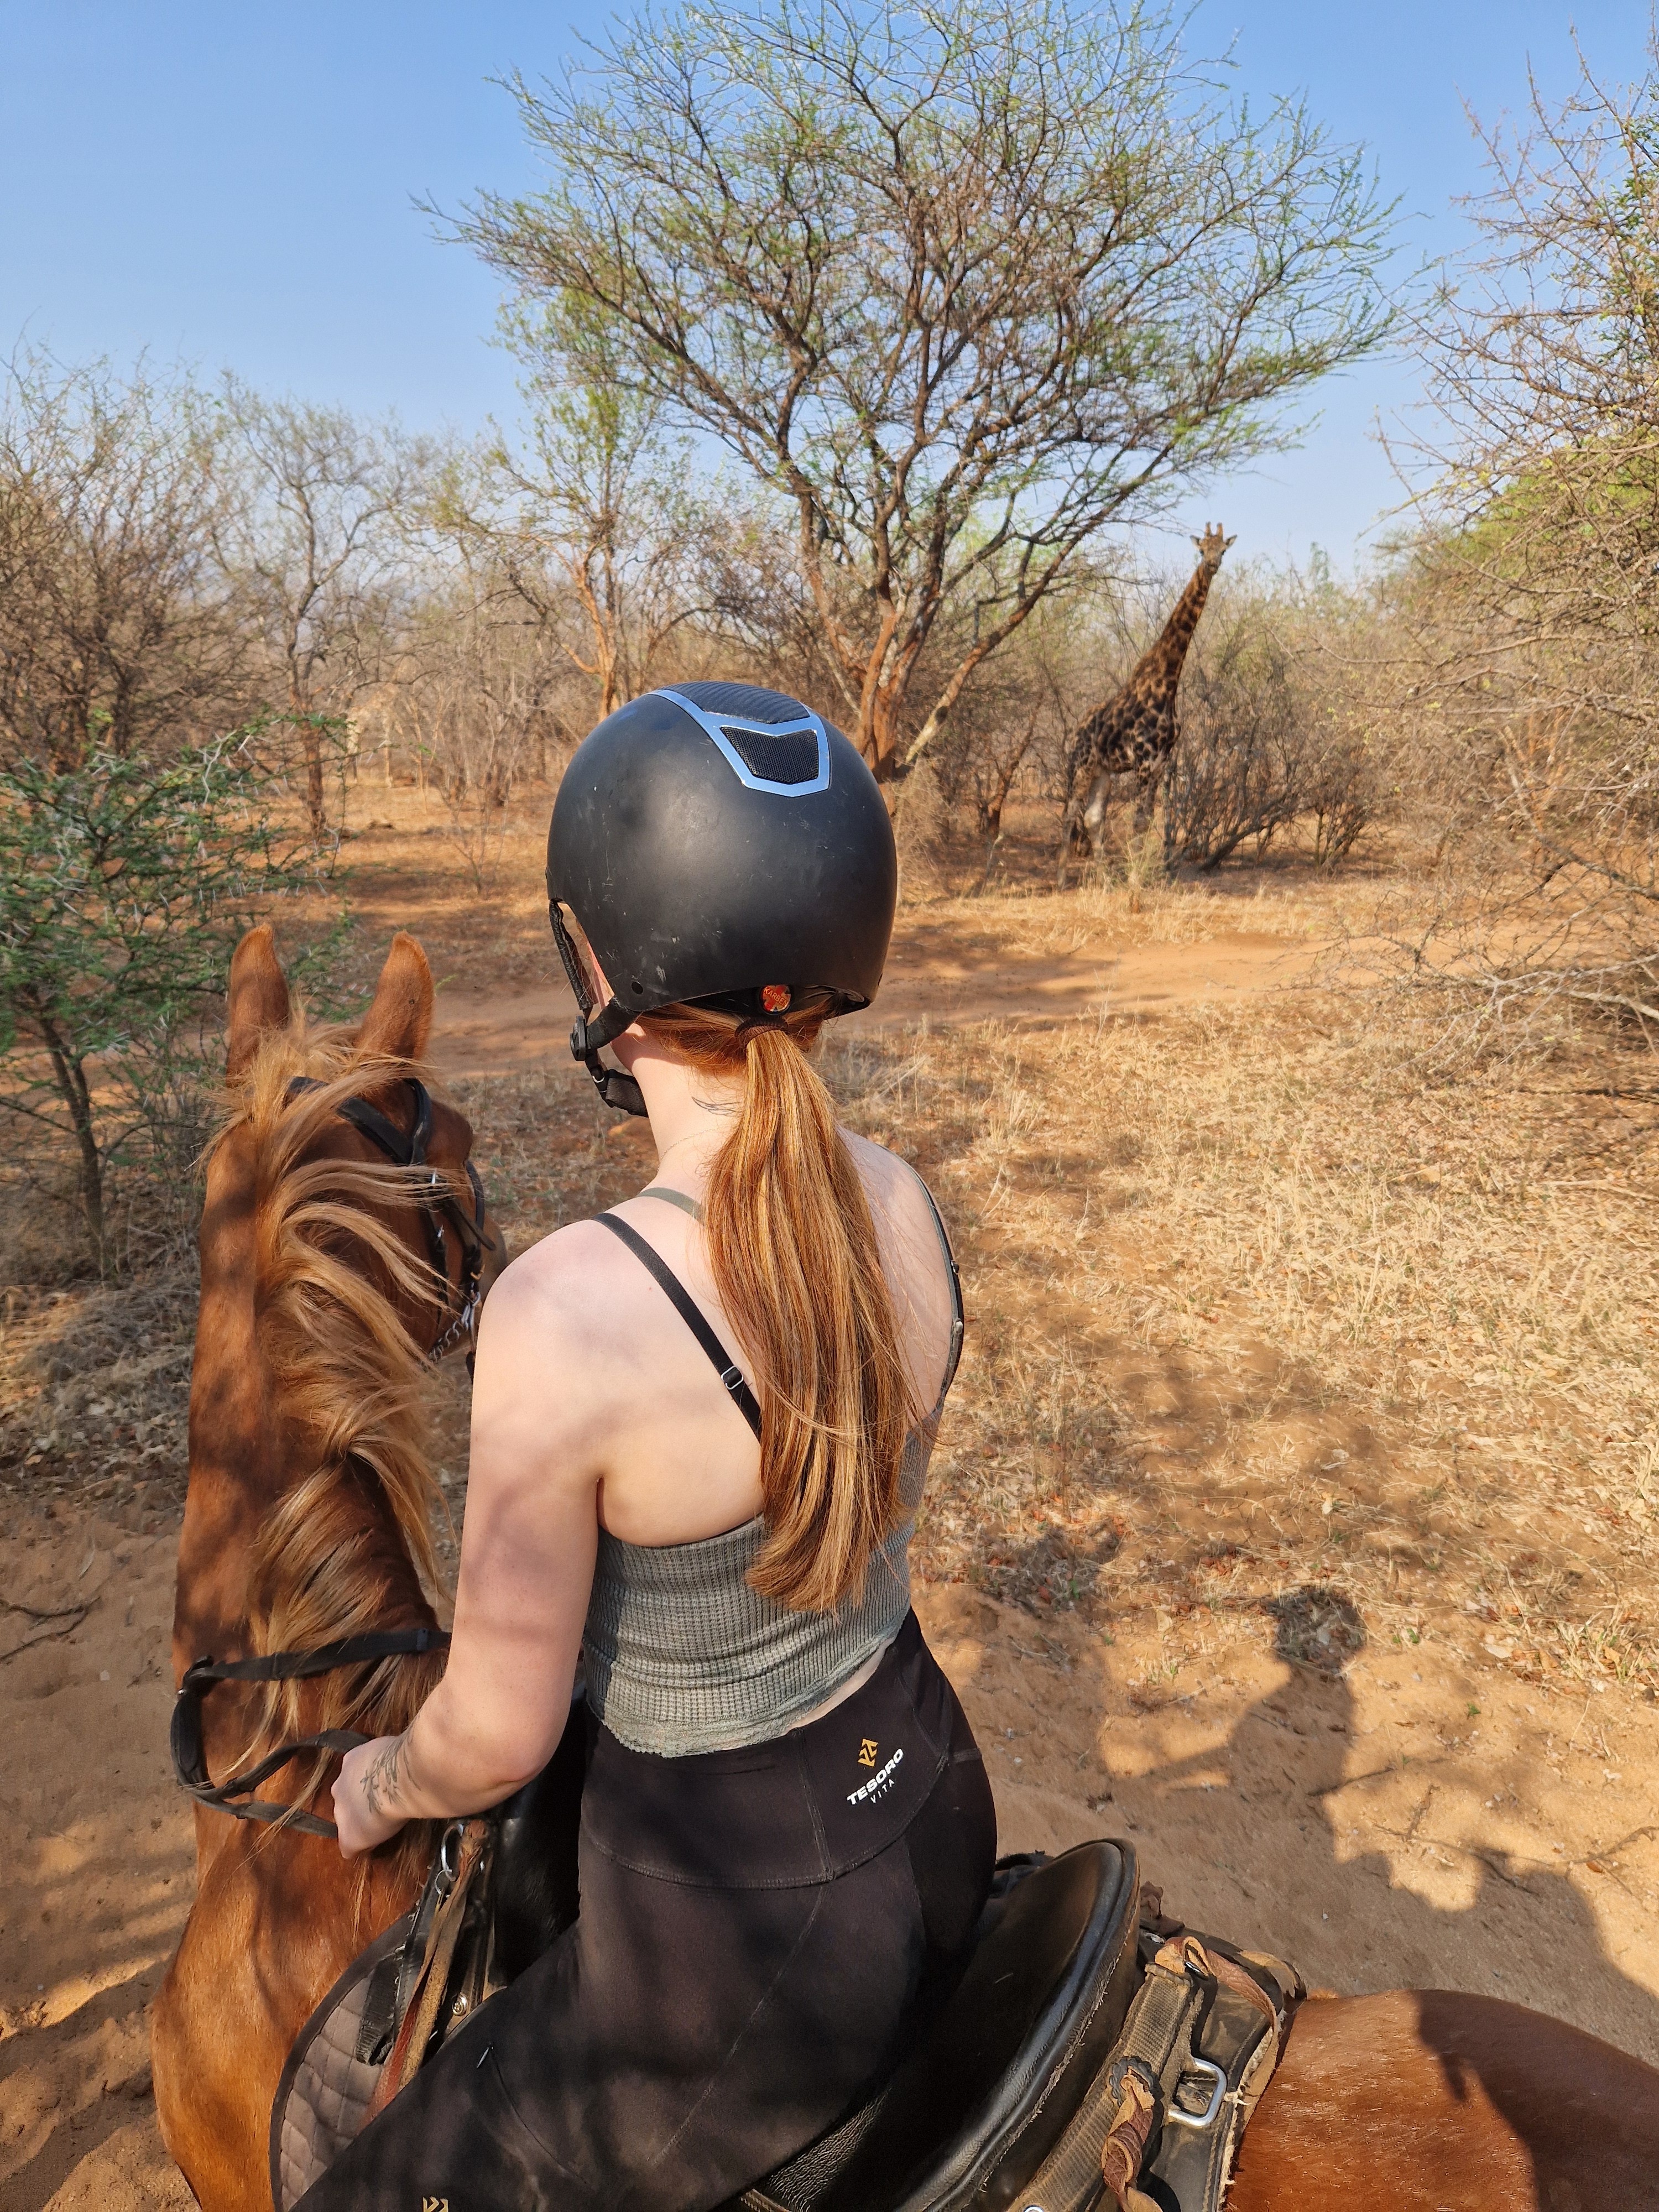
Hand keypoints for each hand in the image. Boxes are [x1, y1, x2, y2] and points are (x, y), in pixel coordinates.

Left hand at [333, 1734, 410, 1858]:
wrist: (398, 1780)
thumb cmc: (402, 1758)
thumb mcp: (393, 1747)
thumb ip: (388, 1756)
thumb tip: (402, 1757)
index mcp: (351, 1761)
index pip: (355, 1777)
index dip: (369, 1785)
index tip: (383, 1788)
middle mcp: (340, 1786)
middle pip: (347, 1800)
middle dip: (361, 1804)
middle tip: (383, 1806)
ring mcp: (342, 1813)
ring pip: (348, 1822)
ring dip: (362, 1823)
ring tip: (383, 1825)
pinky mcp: (349, 1836)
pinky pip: (351, 1847)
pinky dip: (362, 1847)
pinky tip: (376, 1843)